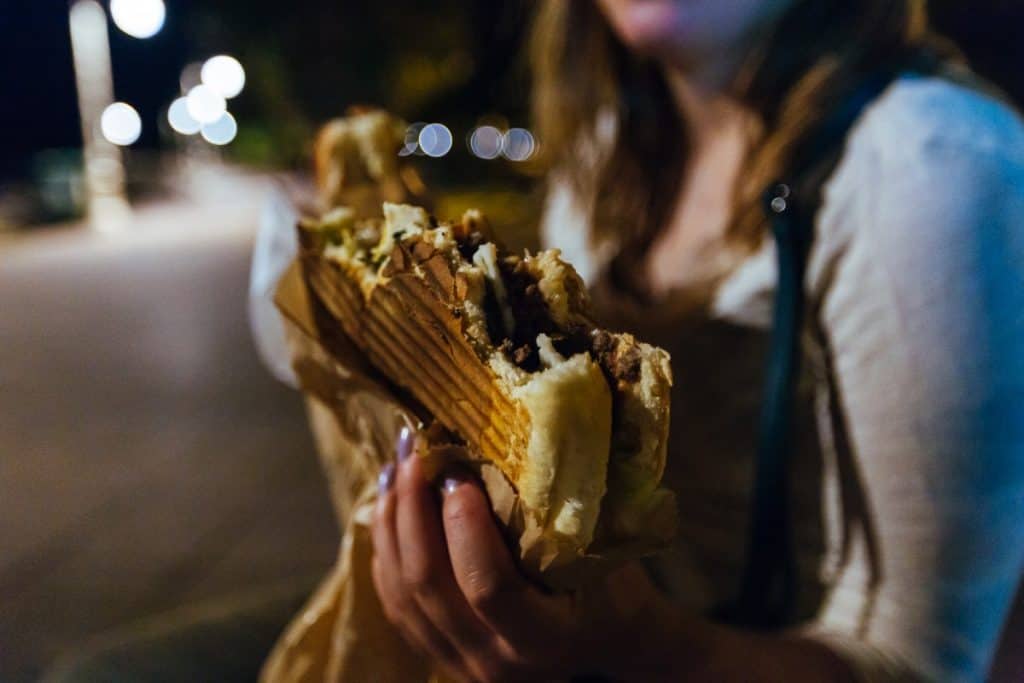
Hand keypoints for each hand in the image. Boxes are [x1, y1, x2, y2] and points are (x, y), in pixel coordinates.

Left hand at [370, 427, 662, 681]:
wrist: (610, 645)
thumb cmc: (614, 590)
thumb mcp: (601, 556)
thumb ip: (559, 517)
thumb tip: (512, 446)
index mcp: (542, 638)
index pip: (488, 587)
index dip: (466, 526)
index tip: (458, 473)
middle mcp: (493, 661)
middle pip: (430, 584)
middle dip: (414, 510)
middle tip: (415, 454)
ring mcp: (459, 662)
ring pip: (402, 592)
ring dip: (391, 524)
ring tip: (394, 468)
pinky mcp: (438, 652)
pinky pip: (394, 601)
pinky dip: (386, 549)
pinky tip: (389, 506)